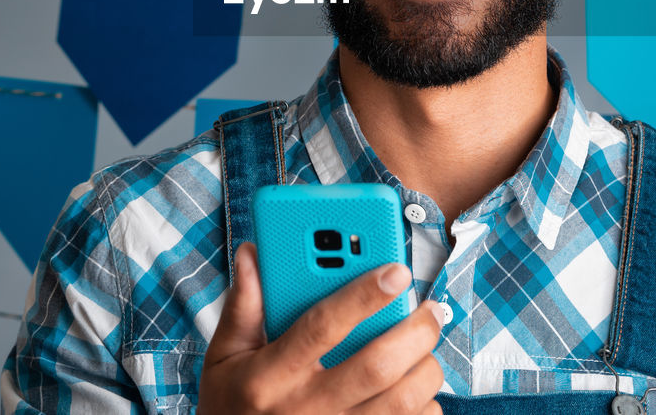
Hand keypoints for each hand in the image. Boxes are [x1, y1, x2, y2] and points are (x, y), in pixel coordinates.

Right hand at [198, 242, 444, 413]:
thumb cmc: (233, 404)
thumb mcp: (225, 356)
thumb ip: (243, 306)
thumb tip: (252, 255)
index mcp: (270, 376)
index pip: (322, 328)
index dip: (362, 296)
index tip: (396, 271)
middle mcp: (306, 408)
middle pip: (376, 367)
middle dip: (413, 332)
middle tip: (429, 309)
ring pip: (401, 401)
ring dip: (425, 367)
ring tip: (425, 345)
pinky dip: (426, 405)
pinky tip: (417, 386)